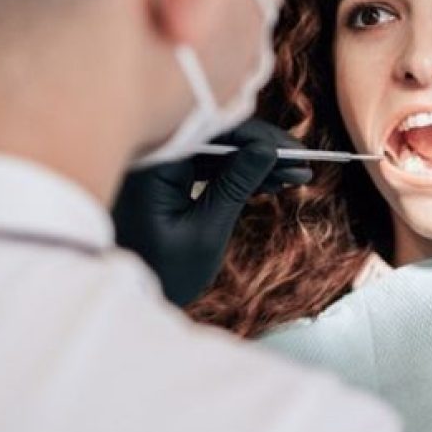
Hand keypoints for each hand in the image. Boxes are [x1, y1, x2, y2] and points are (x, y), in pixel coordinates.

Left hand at [113, 119, 310, 305]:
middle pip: (216, 136)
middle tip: (302, 165)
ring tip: (292, 178)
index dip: (260, 138)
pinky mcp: (164, 181)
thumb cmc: (164, 273)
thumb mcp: (207, 232)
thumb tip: (267, 150)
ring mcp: (157, 168)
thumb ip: (236, 186)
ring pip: (216, 151)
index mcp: (154, 166)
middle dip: (261, 151)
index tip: (295, 152)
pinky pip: (206, 166)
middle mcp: (152, 158)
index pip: (215, 131)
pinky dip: (235, 174)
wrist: (128, 300)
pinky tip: (267, 183)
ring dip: (253, 163)